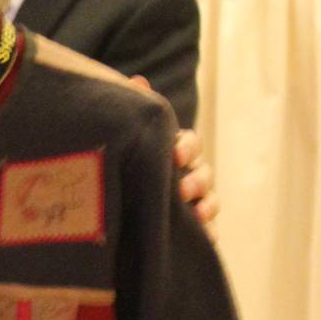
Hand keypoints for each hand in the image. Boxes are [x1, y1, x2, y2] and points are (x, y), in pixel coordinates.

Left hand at [126, 75, 217, 235]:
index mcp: (174, 151)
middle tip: (183, 188)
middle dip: (198, 179)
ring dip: (207, 205)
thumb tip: (139, 81)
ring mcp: (193, 202)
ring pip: (211, 201)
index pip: (190, 143)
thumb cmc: (122, 160)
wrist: (109, 208)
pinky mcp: (191, 230)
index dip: (186, 147)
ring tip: (197, 214)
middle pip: (205, 172)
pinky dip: (209, 234)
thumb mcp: (125, 139)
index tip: (175, 153)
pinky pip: (208, 232)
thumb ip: (134, 110)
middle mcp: (188, 175)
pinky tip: (206, 239)